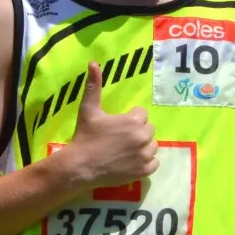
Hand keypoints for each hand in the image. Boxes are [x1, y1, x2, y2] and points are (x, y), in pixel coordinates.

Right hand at [67, 61, 157, 186]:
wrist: (80, 166)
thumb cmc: (85, 137)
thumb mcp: (88, 110)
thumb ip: (94, 86)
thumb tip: (93, 63)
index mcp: (133, 121)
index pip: (142, 115)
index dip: (130, 119)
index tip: (117, 126)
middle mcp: (143, 137)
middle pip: (148, 129)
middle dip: (137, 132)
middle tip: (120, 138)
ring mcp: (145, 155)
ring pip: (152, 145)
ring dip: (143, 146)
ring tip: (126, 150)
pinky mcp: (145, 170)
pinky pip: (154, 163)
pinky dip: (146, 162)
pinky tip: (131, 161)